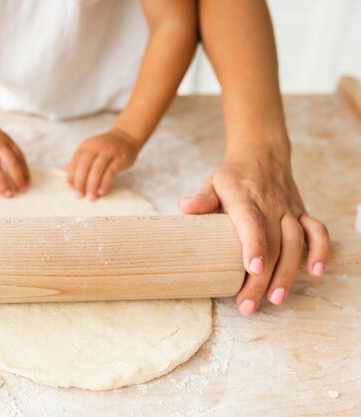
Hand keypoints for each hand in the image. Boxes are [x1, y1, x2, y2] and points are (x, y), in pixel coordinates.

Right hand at [0, 116, 29, 197]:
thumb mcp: (0, 138)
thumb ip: (8, 151)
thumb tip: (18, 171)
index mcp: (7, 141)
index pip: (20, 157)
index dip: (25, 171)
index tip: (28, 184)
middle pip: (11, 162)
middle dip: (18, 177)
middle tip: (22, 191)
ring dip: (3, 183)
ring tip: (8, 195)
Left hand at [67, 129, 141, 199]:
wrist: (127, 137)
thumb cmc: (106, 148)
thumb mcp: (90, 149)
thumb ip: (78, 160)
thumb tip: (62, 169)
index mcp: (86, 146)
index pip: (75, 162)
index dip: (71, 176)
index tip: (70, 189)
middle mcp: (95, 147)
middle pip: (84, 166)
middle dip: (80, 182)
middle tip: (78, 195)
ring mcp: (108, 152)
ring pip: (97, 169)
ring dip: (92, 184)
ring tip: (90, 197)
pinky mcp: (120, 158)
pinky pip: (111, 172)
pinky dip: (105, 183)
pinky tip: (101, 192)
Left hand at [180, 157, 329, 315]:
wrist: (262, 156)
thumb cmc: (232, 178)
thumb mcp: (212, 183)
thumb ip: (202, 198)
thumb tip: (185, 207)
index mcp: (245, 198)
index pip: (252, 222)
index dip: (254, 246)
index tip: (253, 269)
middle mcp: (271, 204)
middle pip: (272, 243)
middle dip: (263, 278)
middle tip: (249, 305)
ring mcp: (289, 210)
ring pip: (295, 243)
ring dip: (288, 273)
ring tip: (275, 298)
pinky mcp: (302, 214)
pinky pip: (318, 232)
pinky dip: (320, 251)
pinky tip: (315, 273)